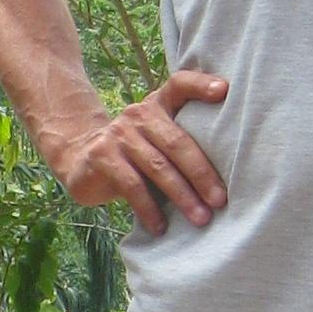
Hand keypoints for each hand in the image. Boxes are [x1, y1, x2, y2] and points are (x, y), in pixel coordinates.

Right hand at [49, 68, 229, 233]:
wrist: (82, 159)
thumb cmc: (135, 153)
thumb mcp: (157, 138)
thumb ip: (183, 139)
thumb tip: (230, 173)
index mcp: (158, 104)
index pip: (179, 84)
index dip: (201, 85)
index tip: (224, 90)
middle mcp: (139, 113)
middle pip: (177, 142)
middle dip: (202, 174)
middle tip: (220, 200)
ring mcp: (119, 134)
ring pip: (158, 167)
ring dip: (182, 196)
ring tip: (200, 218)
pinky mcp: (103, 157)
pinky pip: (132, 186)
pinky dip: (149, 209)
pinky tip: (161, 227)